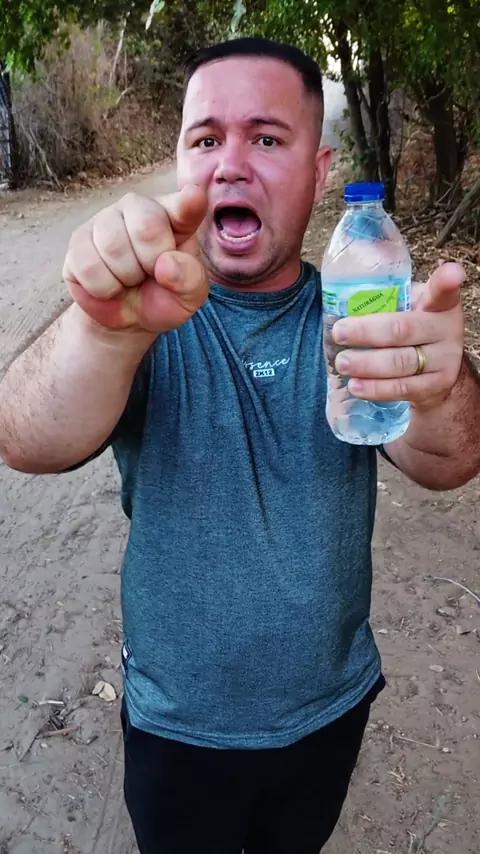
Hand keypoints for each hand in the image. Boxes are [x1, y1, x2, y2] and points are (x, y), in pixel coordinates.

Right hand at [63, 184, 208, 333]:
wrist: (127, 318)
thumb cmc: (163, 297)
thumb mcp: (188, 297)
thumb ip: (190, 280)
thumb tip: (166, 264)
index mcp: (176, 216)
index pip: (185, 204)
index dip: (188, 202)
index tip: (193, 198)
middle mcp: (139, 207)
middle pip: (146, 226)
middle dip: (151, 263)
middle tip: (151, 274)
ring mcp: (105, 219)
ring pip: (114, 246)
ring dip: (126, 277)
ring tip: (130, 279)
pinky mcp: (78, 240)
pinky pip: (89, 266)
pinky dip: (103, 287)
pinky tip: (109, 284)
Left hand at [332, 262, 464, 408]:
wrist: (439, 371)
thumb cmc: (415, 331)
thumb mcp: (411, 309)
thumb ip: (389, 301)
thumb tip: (341, 299)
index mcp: (440, 305)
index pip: (442, 291)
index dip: (447, 282)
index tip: (451, 273)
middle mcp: (446, 331)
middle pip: (403, 330)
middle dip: (366, 332)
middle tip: (339, 333)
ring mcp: (444, 361)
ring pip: (400, 363)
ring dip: (366, 364)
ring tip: (342, 362)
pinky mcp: (435, 387)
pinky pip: (401, 389)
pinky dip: (375, 388)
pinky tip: (355, 385)